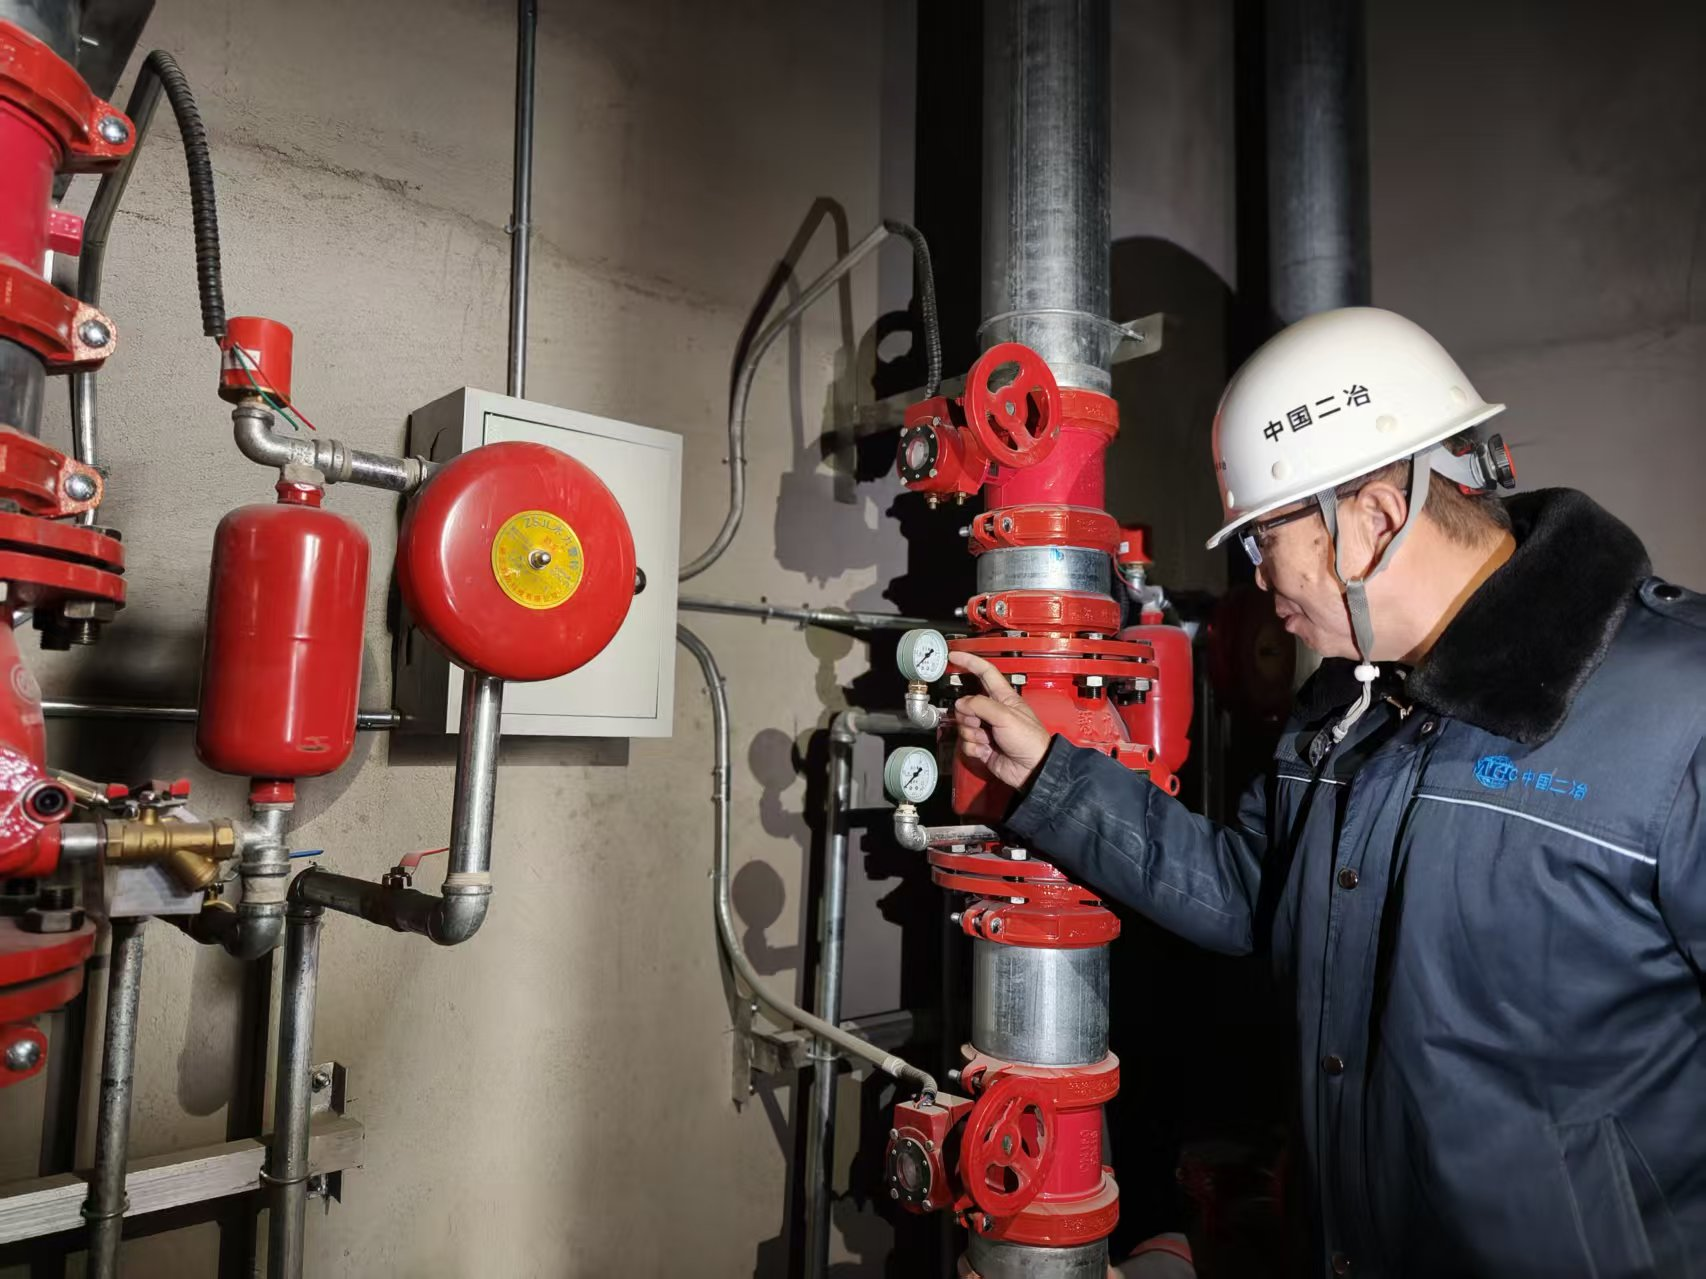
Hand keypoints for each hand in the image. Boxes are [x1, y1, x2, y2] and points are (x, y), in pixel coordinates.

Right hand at [949, 650, 1049, 789]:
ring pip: (963, 724)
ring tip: (987, 740)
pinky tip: (986, 752)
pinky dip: (973, 748)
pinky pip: (966, 743)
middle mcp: (993, 711)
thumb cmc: (1028, 739)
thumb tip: (960, 704)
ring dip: (972, 734)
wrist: (1032, 770)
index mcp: (1004, 697)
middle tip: (980, 724)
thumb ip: (980, 705)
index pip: (985, 673)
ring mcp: (986, 729)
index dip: (970, 662)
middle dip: (967, 715)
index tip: (953, 655)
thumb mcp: (1006, 716)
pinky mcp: (982, 746)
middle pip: (966, 703)